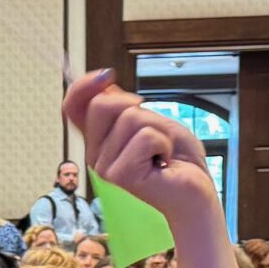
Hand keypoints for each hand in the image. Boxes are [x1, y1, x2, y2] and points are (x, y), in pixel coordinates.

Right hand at [60, 72, 215, 222]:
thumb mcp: (150, 119)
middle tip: (153, 132)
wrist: (195, 191)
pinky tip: (164, 162)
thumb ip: (122, 105)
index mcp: (99, 140)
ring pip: (128, 119)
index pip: (73, 106)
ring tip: (162, 152)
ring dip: (157, 129)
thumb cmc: (177, 157)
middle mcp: (95, 154)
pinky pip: (145, 137)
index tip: (107, 76)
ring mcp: (105, 167)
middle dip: (135, 107)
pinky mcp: (121, 175)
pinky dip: (164, 143)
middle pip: (101, 104)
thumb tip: (103, 79)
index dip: (83, 86)